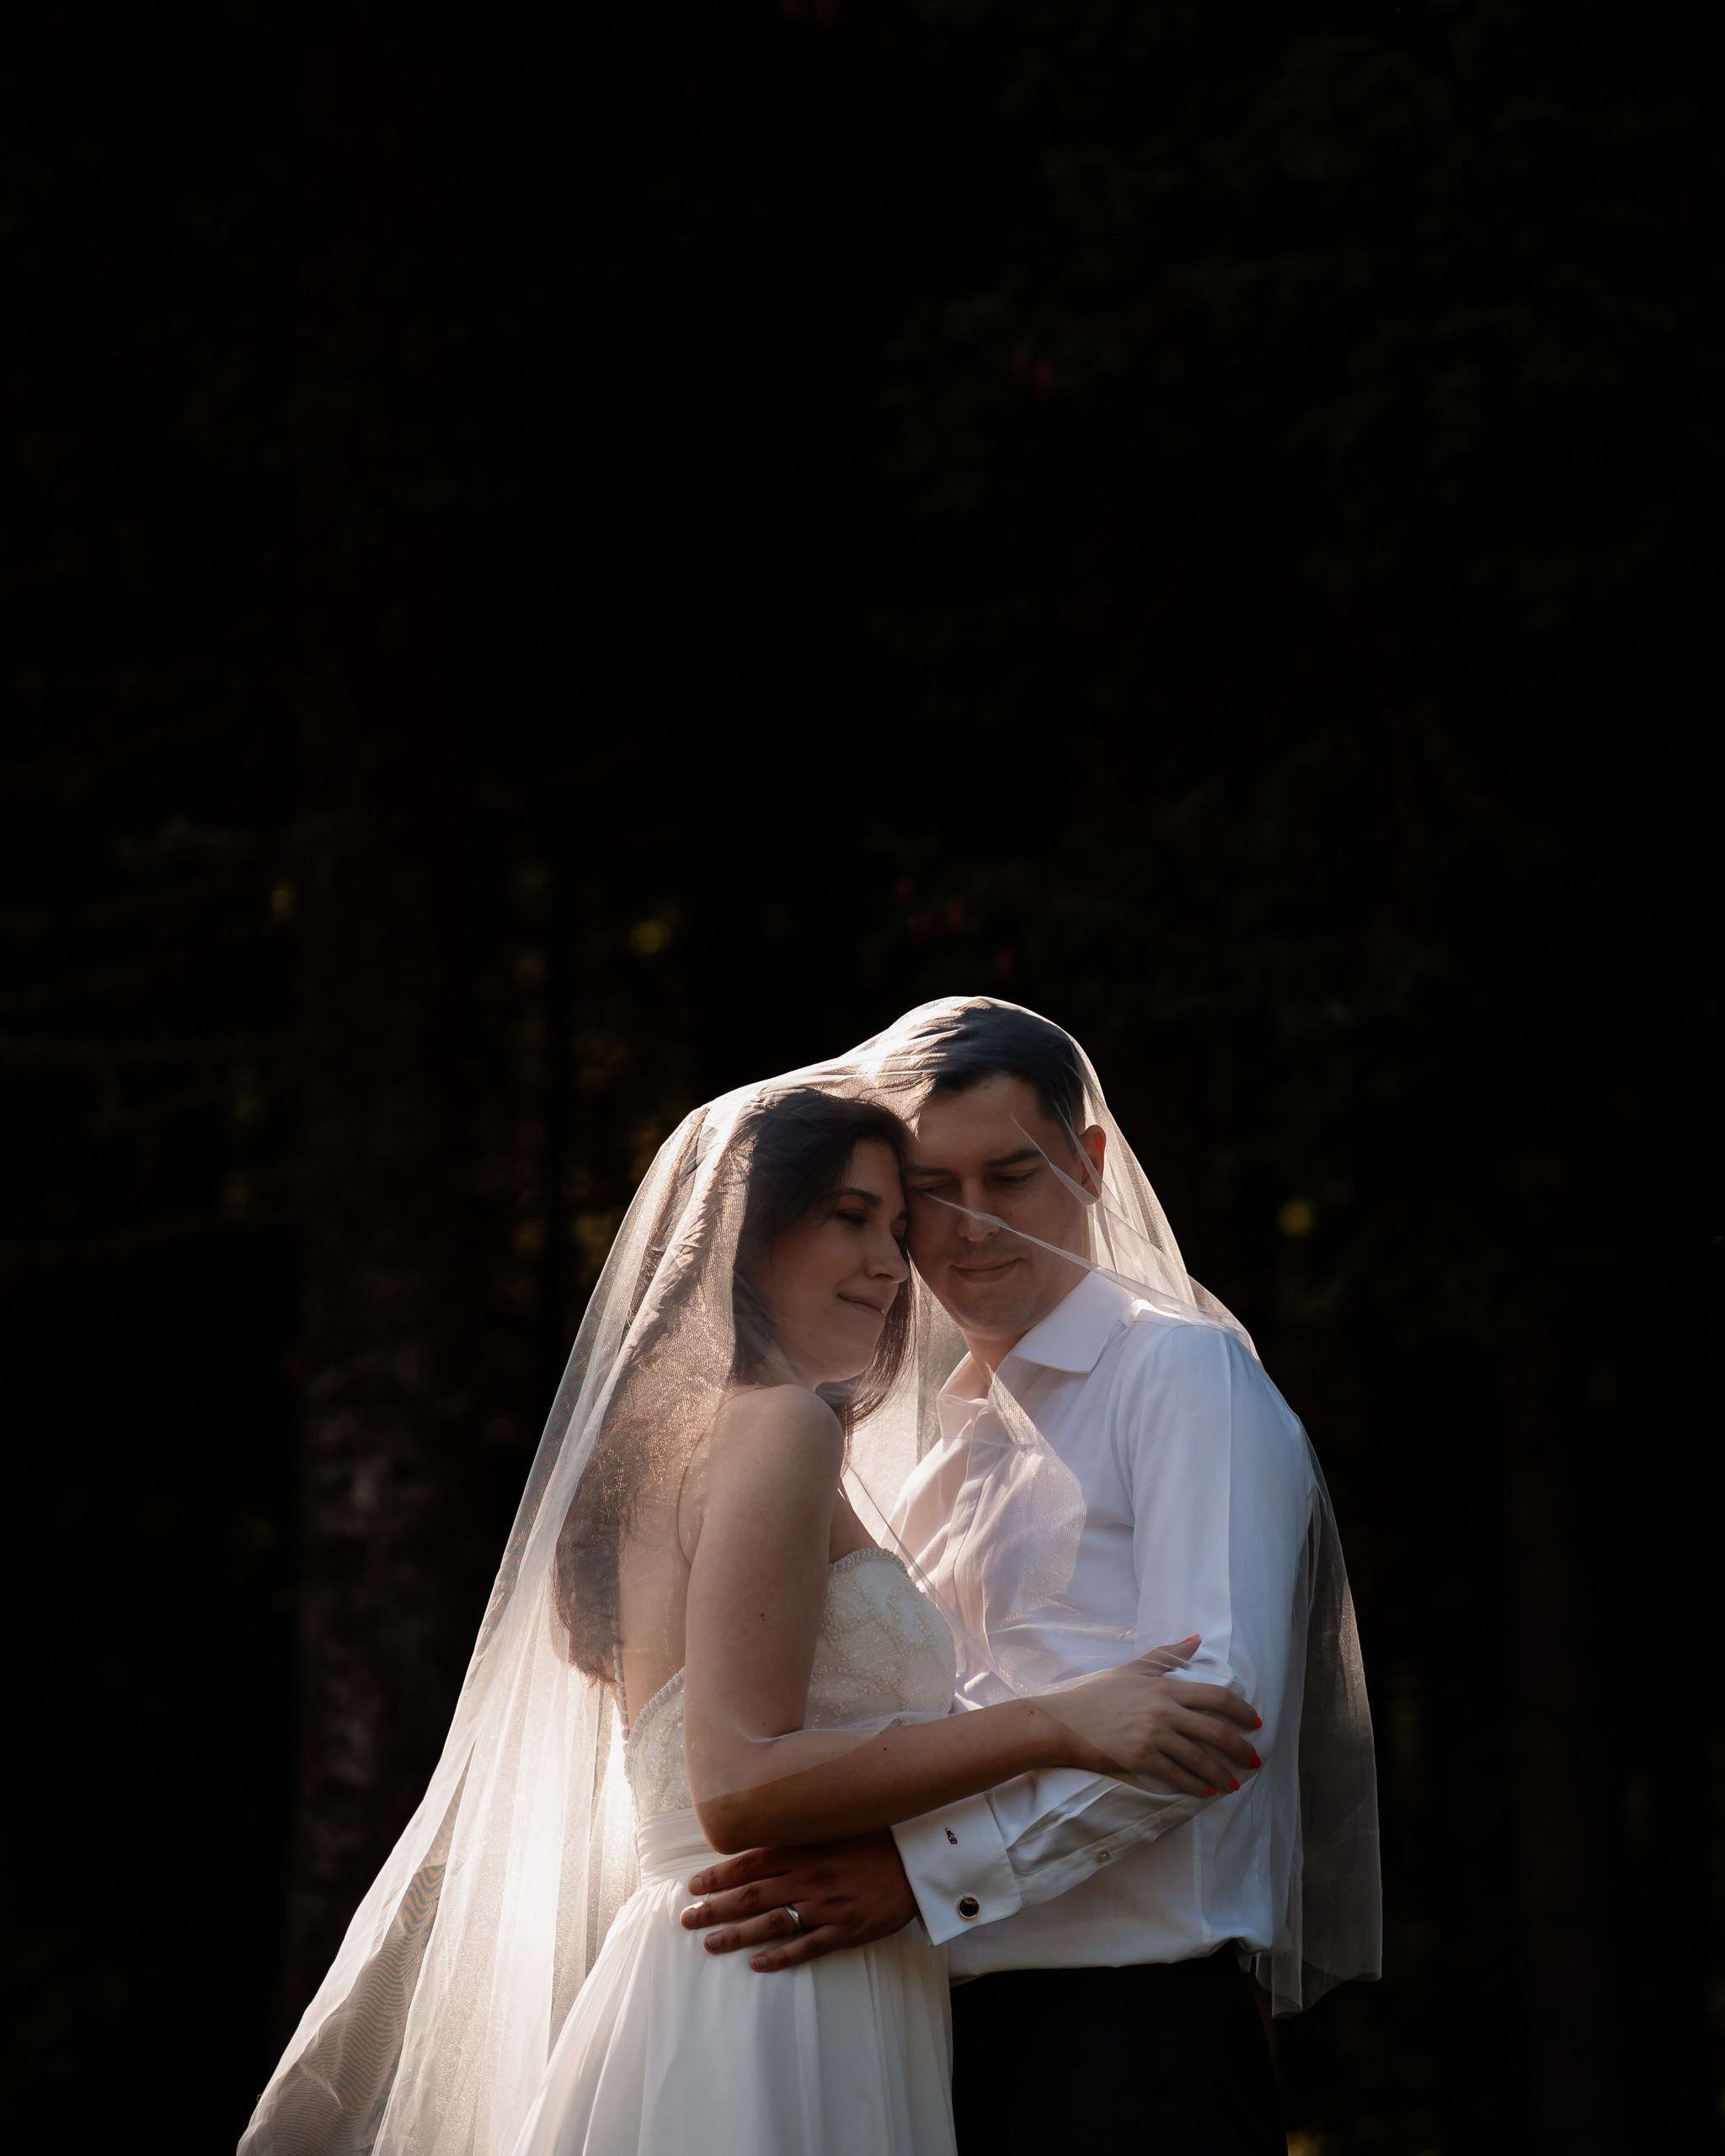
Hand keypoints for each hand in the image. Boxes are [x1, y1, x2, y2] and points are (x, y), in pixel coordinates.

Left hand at [680, 1829, 916, 1971]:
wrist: (917, 1861)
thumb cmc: (873, 1840)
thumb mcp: (833, 1828)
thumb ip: (798, 1836)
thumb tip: (758, 1839)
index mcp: (805, 1849)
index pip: (751, 1862)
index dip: (719, 1875)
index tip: (692, 1885)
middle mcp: (810, 1877)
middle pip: (752, 1894)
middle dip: (715, 1907)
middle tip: (686, 1920)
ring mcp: (827, 1906)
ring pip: (772, 1923)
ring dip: (737, 1934)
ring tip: (709, 1944)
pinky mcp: (845, 1930)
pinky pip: (807, 1947)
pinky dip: (780, 1957)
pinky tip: (757, 1964)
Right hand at [1048, 1634, 1262, 1796]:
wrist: (1064, 1722)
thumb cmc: (1097, 1694)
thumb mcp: (1132, 1669)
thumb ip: (1166, 1654)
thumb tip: (1197, 1638)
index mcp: (1164, 1687)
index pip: (1216, 1697)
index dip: (1242, 1711)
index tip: (1256, 1724)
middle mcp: (1163, 1710)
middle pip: (1216, 1730)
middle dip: (1241, 1749)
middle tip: (1254, 1761)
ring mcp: (1153, 1736)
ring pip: (1200, 1758)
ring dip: (1223, 1774)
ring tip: (1235, 1784)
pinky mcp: (1141, 1758)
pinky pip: (1178, 1775)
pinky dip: (1196, 1786)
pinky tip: (1207, 1792)